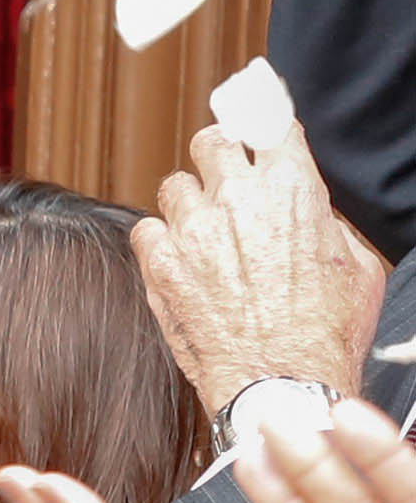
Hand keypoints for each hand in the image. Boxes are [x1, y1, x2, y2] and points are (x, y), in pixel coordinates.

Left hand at [133, 121, 384, 416]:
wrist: (282, 379)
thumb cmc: (327, 331)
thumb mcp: (357, 266)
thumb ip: (326, 223)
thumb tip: (310, 210)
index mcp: (293, 188)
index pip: (271, 124)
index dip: (263, 123)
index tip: (256, 124)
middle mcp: (237, 197)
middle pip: (213, 141)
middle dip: (220, 154)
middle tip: (224, 176)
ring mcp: (192, 228)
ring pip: (175, 184)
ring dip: (189, 202)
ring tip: (205, 232)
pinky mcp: (159, 262)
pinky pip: (145, 228)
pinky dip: (159, 241)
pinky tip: (178, 260)